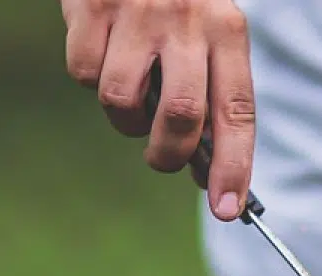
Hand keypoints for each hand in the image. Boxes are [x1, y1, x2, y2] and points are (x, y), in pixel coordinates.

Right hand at [62, 0, 255, 220]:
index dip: (234, 166)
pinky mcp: (92, 7)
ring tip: (130, 90)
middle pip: (180, 118)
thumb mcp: (207, 30)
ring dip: (123, 117)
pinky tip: (102, 48)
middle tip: (161, 157)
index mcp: (227, 30)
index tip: (227, 209)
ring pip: (122, 102)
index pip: (237, 111)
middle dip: (167, 155)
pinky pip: (83, 73)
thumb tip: (204, 170)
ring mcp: (138, 14)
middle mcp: (187, 22)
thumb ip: (208, 91)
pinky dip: (89, 75)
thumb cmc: (176, 0)